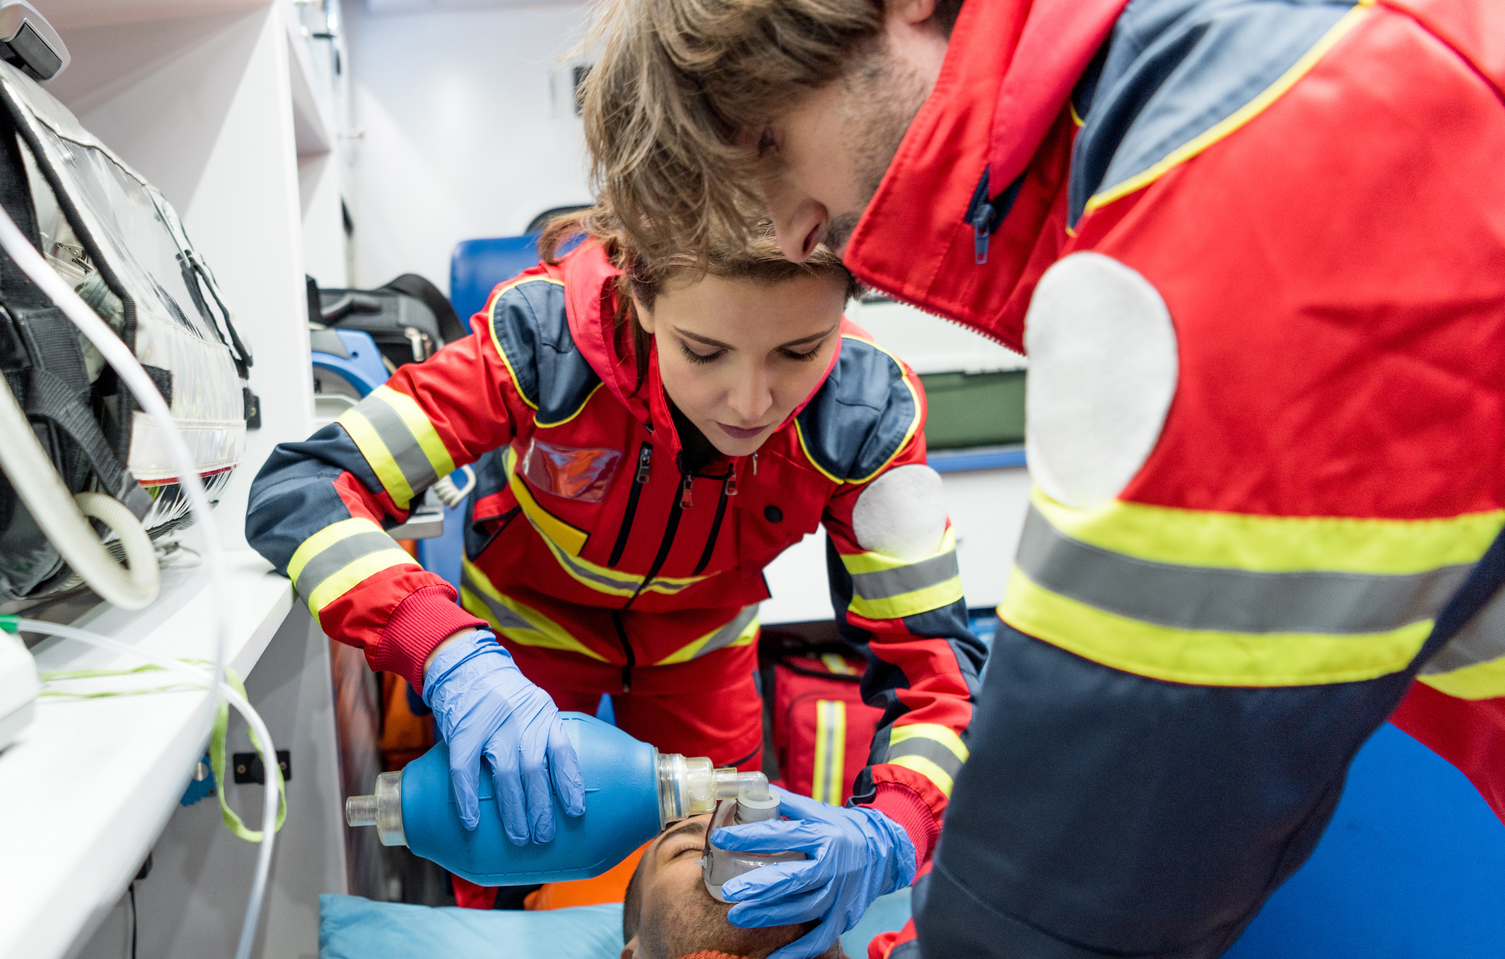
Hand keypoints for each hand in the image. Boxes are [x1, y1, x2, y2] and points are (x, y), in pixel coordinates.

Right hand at [421, 629, 584, 843]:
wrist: (468, 665)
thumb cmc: (505, 696)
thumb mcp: (534, 706)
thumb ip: (544, 735)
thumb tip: (558, 783)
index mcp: (544, 715)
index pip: (563, 752)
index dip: (570, 783)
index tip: (577, 812)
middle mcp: (522, 720)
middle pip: (535, 769)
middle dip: (542, 806)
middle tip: (545, 836)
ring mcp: (492, 726)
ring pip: (506, 773)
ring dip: (513, 809)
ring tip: (519, 838)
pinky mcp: (463, 731)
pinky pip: (465, 770)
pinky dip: (467, 798)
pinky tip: (471, 821)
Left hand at [714, 787, 916, 958]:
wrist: (885, 851)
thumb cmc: (843, 830)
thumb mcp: (818, 810)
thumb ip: (786, 804)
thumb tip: (752, 793)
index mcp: (823, 835)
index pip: (781, 835)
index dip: (749, 837)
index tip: (720, 839)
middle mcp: (831, 866)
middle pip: (793, 878)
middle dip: (759, 885)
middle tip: (729, 891)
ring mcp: (838, 894)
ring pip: (801, 909)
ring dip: (768, 915)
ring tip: (737, 915)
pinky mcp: (843, 917)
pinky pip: (819, 939)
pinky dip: (797, 953)